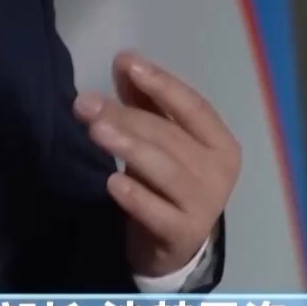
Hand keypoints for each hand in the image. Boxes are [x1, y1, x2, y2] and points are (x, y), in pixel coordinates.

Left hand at [73, 51, 240, 278]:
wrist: (172, 245)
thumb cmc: (166, 182)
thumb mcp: (161, 138)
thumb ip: (145, 101)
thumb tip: (125, 60)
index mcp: (220, 142)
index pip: (193, 107)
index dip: (161, 84)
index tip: (126, 64)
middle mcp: (219, 172)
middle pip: (171, 137)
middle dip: (127, 117)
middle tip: (86, 104)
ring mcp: (204, 205)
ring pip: (165, 170)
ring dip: (130, 148)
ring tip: (96, 131)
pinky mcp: (182, 234)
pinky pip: (157, 212)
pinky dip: (136, 196)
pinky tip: (112, 182)